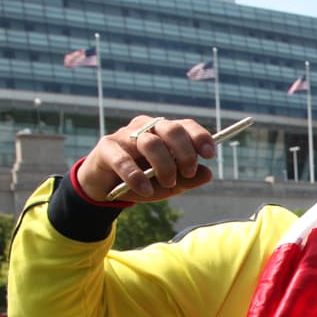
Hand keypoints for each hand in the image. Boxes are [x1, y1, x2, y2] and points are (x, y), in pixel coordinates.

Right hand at [77, 115, 216, 201]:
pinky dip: (137, 177)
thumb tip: (208, 173)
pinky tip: (145, 191)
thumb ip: (189, 179)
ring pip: (150, 143)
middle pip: (171, 129)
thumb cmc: (143, 181)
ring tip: (168, 184)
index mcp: (164, 132)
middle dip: (185, 153)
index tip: (209, 154)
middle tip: (188, 173)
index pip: (185, 125)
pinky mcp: (107, 148)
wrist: (107, 188)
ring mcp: (125, 135)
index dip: (200, 137)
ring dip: (164, 166)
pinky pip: (124, 160)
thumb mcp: (170, 184)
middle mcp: (147, 127)